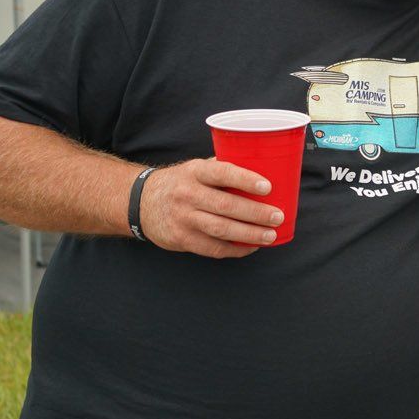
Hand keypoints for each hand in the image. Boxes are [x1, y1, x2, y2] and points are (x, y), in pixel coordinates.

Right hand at [137, 158, 283, 257]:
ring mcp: (183, 218)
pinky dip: (235, 250)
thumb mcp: (196, 168)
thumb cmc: (181, 182)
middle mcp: (187, 194)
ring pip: (221, 229)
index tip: (267, 187)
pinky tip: (251, 247)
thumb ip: (223, 169)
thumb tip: (264, 170)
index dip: (245, 180)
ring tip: (270, 235)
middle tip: (277, 217)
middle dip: (255, 213)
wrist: (141, 202)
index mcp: (194, 172)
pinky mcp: (181, 239)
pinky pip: (213, 248)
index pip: (221, 173)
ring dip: (249, 234)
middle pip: (225, 205)